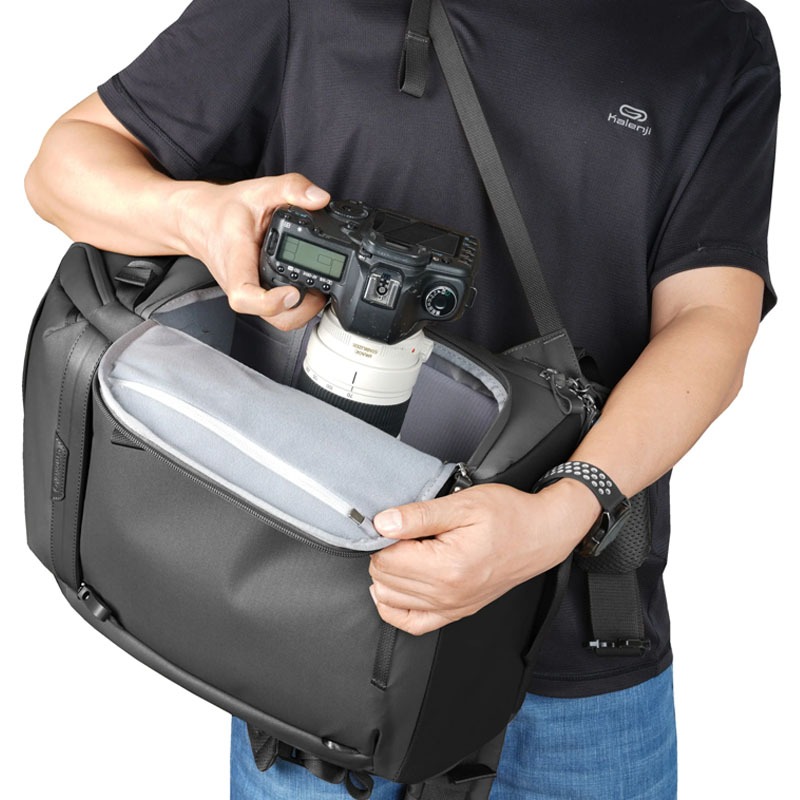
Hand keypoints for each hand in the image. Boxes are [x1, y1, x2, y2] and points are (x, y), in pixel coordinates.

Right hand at [174, 173, 330, 329]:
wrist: (200, 220)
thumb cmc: (224, 210)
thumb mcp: (258, 190)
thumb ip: (290, 188)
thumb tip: (319, 197)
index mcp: (236, 262)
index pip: (245, 296)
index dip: (269, 303)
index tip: (292, 293)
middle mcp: (241, 284)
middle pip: (272, 318)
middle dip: (302, 311)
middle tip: (320, 289)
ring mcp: (250, 293)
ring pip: (278, 319)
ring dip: (303, 310)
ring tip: (318, 288)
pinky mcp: (257, 296)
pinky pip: (278, 312)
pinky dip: (298, 305)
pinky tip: (309, 287)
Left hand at [368, 481, 598, 635]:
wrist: (540, 534)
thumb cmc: (508, 515)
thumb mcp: (462, 504)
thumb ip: (419, 515)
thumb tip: (382, 524)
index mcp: (448, 567)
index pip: (387, 559)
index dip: (383, 536)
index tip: (394, 522)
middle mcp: (448, 594)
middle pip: (385, 578)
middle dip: (383, 553)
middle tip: (401, 532)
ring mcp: (452, 607)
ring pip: (391, 600)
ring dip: (387, 575)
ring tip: (402, 550)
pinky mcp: (456, 612)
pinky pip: (412, 623)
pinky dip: (394, 607)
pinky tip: (392, 586)